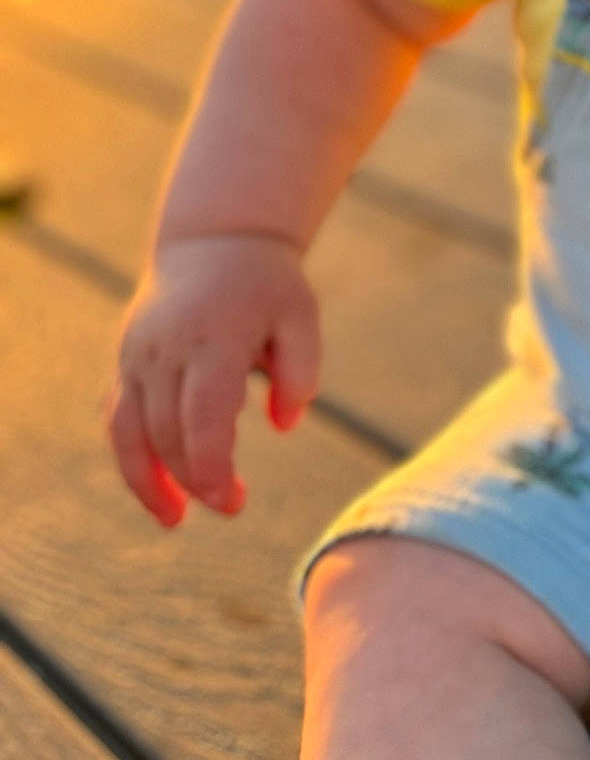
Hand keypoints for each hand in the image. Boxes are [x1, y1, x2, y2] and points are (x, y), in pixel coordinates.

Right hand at [105, 234, 320, 526]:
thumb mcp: (301, 315)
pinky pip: (118, 419)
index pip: (202, 418)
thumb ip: (301, 370)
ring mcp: (138, 354)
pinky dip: (132, 457)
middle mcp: (166, 348)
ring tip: (175, 519)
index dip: (212, 469)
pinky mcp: (126, 361)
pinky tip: (157, 487)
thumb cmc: (267, 285)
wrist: (214, 240)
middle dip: (195, 480)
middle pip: (167, 432)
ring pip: (130, 432)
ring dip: (148, 481)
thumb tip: (285, 426)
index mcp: (213, 338)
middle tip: (233, 505)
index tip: (234, 502)